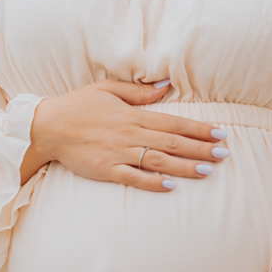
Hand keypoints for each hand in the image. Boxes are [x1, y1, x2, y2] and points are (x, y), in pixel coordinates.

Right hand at [21, 79, 228, 191]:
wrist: (47, 126)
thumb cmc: (78, 105)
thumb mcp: (108, 89)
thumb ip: (139, 92)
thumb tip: (166, 86)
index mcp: (133, 115)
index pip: (173, 122)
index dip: (199, 128)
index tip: (220, 133)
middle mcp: (129, 134)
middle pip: (172, 143)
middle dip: (201, 148)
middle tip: (224, 154)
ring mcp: (118, 153)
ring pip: (158, 161)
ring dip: (185, 166)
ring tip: (208, 171)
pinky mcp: (105, 170)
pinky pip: (133, 178)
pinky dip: (152, 182)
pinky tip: (171, 186)